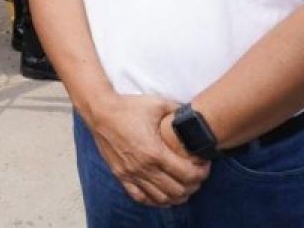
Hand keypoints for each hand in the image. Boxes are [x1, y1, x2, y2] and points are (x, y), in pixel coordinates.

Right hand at [88, 94, 209, 206]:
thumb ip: (179, 111)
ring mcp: (131, 173)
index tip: (204, 165)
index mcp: (154, 152)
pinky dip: (155, 200)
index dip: (201, 173)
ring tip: (183, 186)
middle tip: (197, 176)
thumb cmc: (128, 107)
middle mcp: (143, 167)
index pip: (187, 175)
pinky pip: (141, 197)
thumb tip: (194, 117)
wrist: (100, 111)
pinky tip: (162, 193)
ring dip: (177, 195)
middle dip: (193, 185)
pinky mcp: (121, 175)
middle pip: (178, 190)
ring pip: (161, 198)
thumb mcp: (158, 104)